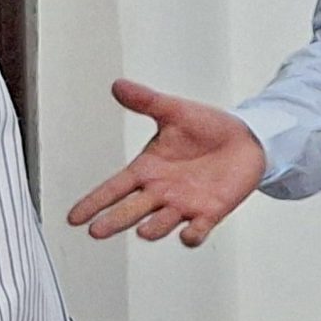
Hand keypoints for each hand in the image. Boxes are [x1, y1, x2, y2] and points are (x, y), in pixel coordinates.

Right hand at [66, 80, 265, 246]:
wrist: (246, 138)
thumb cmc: (208, 128)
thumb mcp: (174, 112)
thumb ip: (147, 102)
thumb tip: (118, 85)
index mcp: (147, 169)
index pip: (114, 188)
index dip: (94, 202)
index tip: (73, 217)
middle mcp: (160, 191)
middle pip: (130, 211)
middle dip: (114, 221)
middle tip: (96, 231)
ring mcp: (184, 204)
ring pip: (161, 223)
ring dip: (153, 228)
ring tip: (143, 231)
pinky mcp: (210, 212)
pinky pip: (198, 229)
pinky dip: (193, 234)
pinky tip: (188, 234)